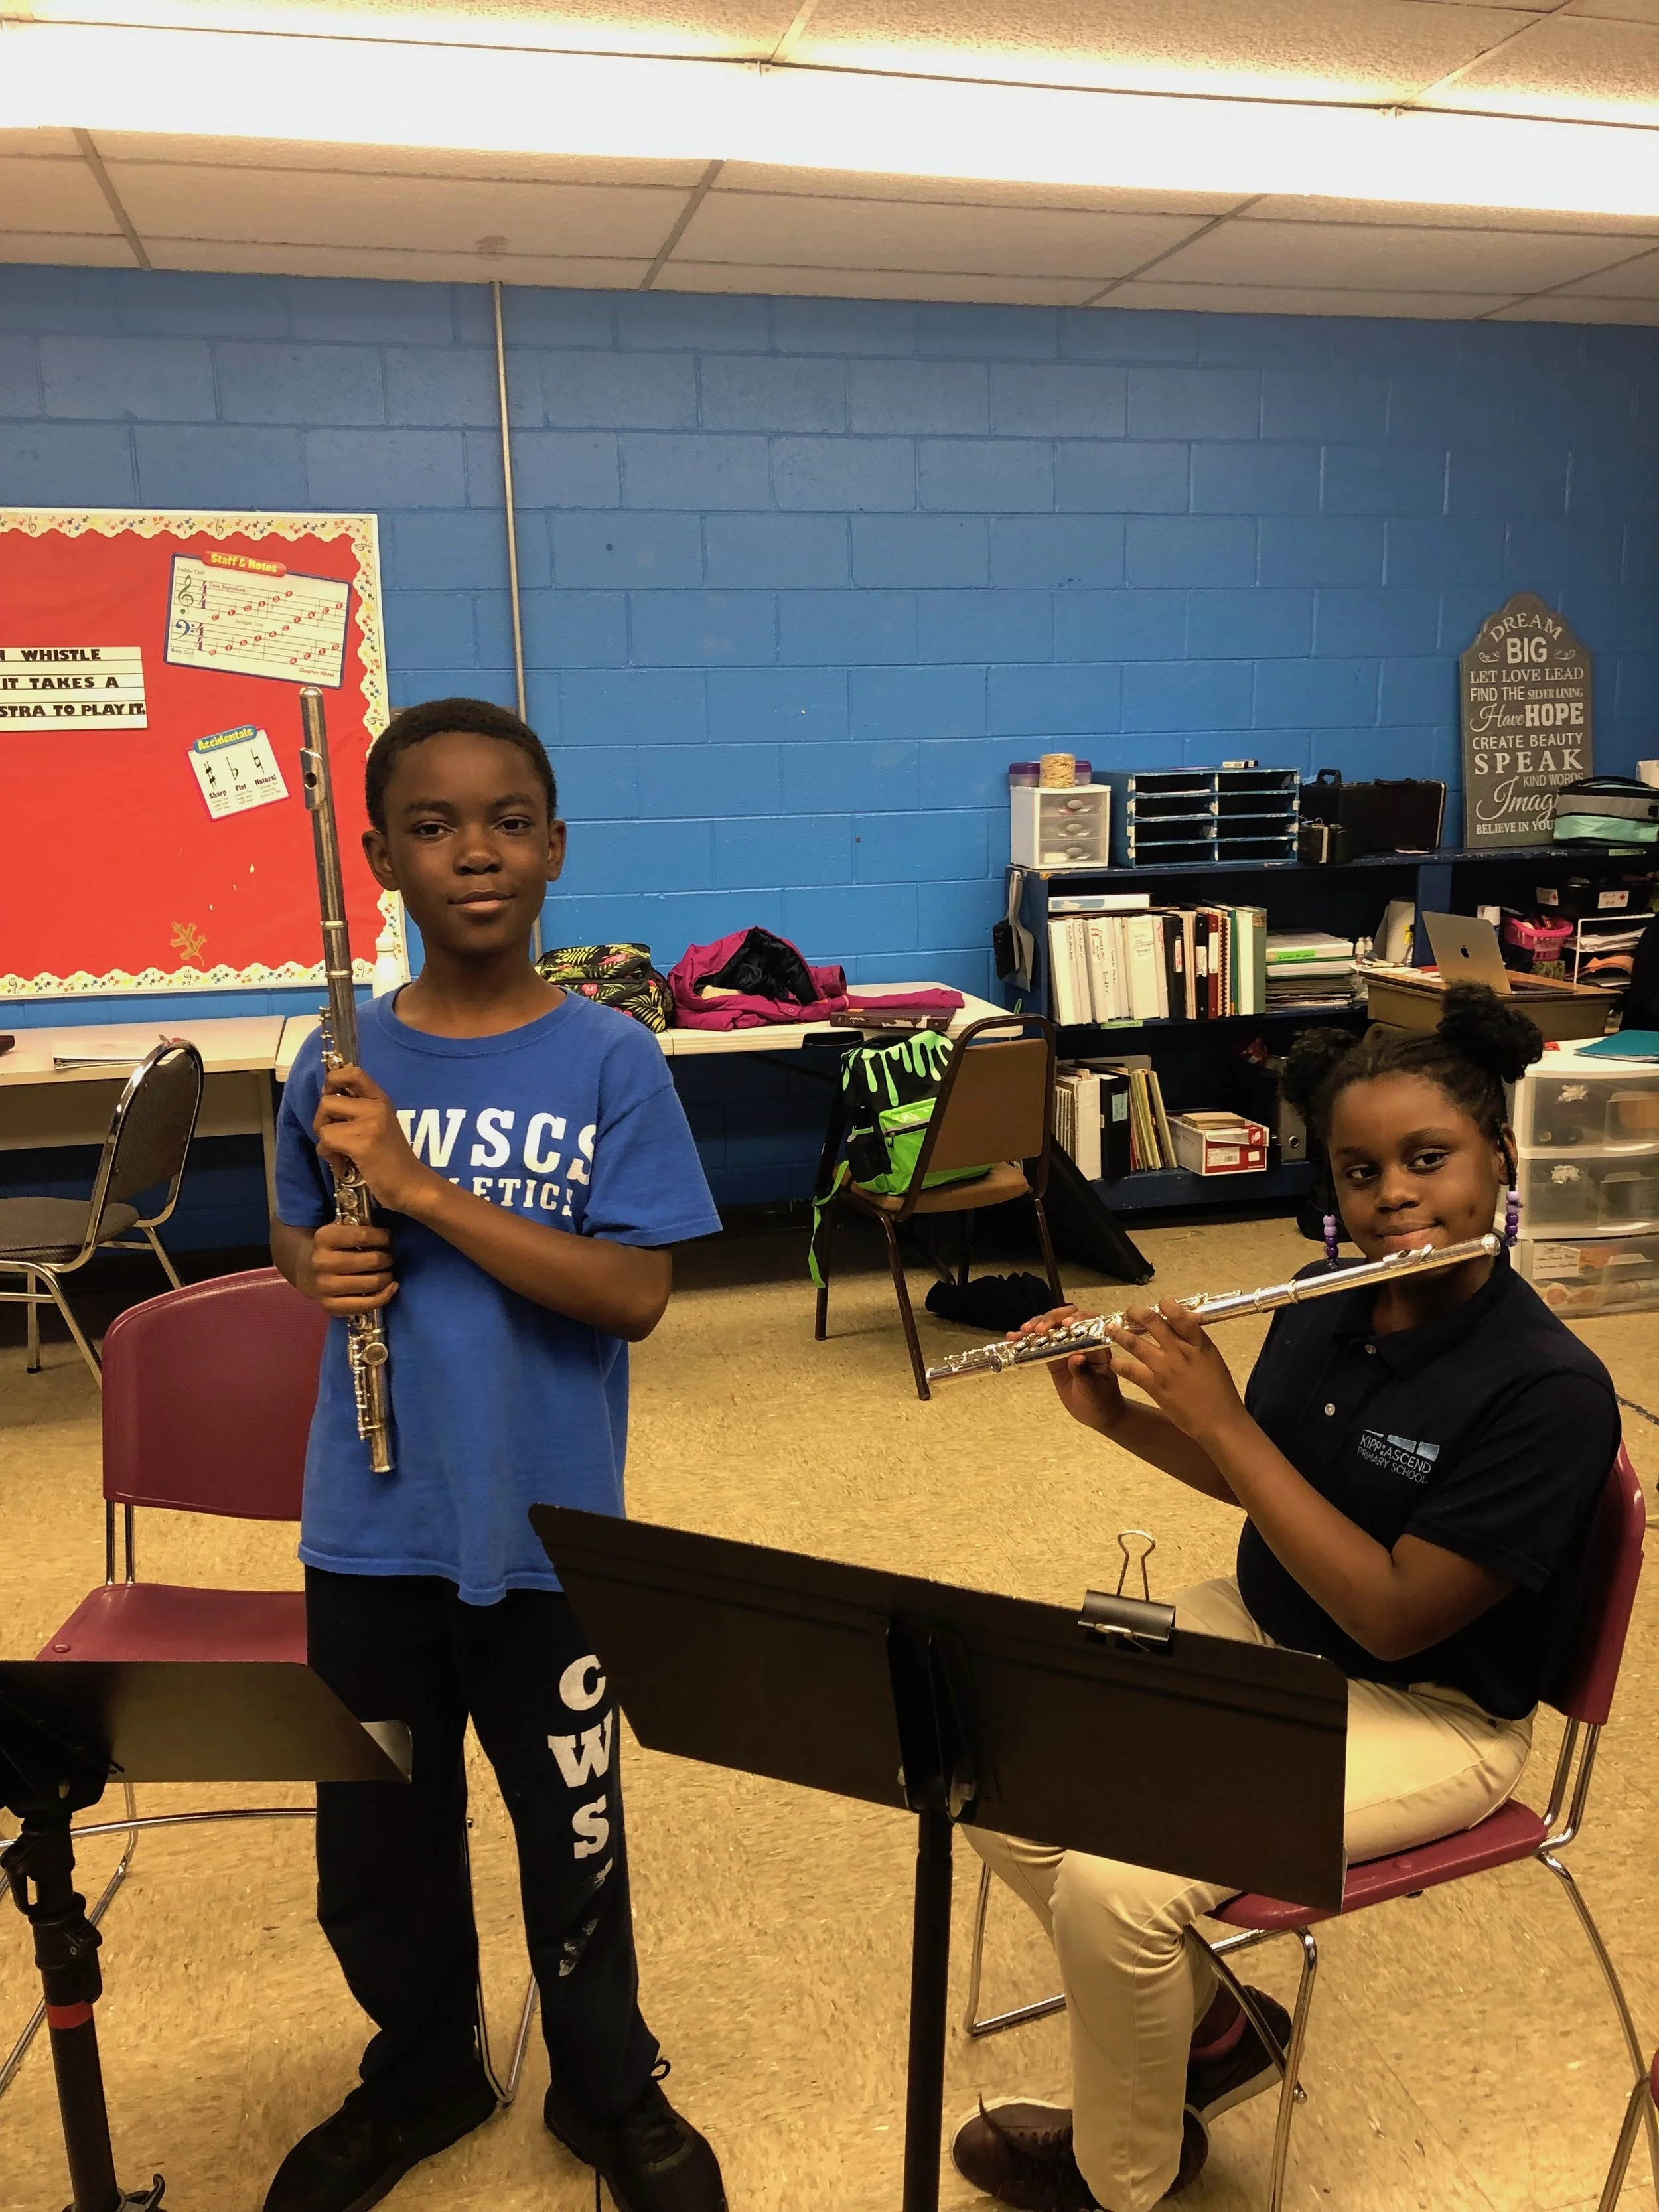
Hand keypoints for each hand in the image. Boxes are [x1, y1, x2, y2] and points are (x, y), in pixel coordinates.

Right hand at [308, 1218, 397, 1315]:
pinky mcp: (330, 1306)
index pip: (364, 1236)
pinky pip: (367, 1305)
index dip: (384, 1237)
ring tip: (388, 1271)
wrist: (305, 1270)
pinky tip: (391, 1287)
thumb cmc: (332, 1248)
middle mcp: (322, 1262)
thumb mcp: (340, 1229)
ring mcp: (325, 1286)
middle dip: (388, 1258)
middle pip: (372, 1261)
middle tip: (390, 1257)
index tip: (391, 1239)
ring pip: (372, 1283)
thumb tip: (390, 1236)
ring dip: (388, 1276)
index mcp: (325, 1237)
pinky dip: (385, 1296)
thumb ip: (361, 1227)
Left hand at [313, 1064, 432, 1213]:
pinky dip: (329, 1157)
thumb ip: (358, 1110)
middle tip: (335, 1139)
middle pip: (326, 1101)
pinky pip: (326, 1142)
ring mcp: (370, 1124)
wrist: (411, 1185)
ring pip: (323, 1124)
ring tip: (341, 1155)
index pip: (353, 1072)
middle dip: (322, 1122)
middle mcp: (376, 1107)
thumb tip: (327, 1099)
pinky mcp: (362, 1143)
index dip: (333, 1080)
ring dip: (325, 1143)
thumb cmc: (392, 1159)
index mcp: (381, 1100)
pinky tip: (345, 1166)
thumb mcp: (380, 1125)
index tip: (332, 1097)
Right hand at [1014, 1305, 1127, 1434]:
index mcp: (1097, 1344)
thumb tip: (1076, 1357)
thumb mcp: (1094, 1388)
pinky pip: (1039, 1344)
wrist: (1095, 1413)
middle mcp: (1081, 1340)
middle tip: (1037, 1329)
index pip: (1090, 1322)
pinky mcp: (1052, 1356)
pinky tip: (1013, 1338)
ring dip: (1036, 1325)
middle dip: (1051, 1319)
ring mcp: (1065, 1347)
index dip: (1078, 1319)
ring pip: (1051, 1327)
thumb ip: (1085, 1372)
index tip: (1065, 1325)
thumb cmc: (1101, 1399)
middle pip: (1066, 1319)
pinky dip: (1026, 1340)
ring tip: (1022, 1332)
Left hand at [1102, 1300, 1245, 1446]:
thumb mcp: (1211, 1358)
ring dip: (1119, 1333)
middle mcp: (1180, 1351)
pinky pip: (1130, 1370)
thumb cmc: (1219, 1390)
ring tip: (1110, 1329)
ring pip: (1135, 1343)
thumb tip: (1184, 1322)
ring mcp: (1165, 1368)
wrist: (1218, 1421)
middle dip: (1135, 1313)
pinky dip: (1119, 1364)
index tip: (1159, 1303)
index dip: (1166, 1304)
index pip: (1179, 1314)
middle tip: (1129, 1313)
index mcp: (1198, 1343)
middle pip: (1152, 1322)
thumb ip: (1195, 1340)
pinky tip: (1114, 1362)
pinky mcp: (1154, 1386)